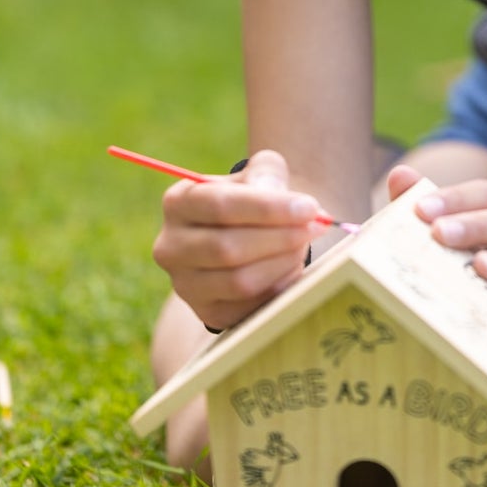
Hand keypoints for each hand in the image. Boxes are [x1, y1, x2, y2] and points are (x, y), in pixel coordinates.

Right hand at [152, 149, 327, 330]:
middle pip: (227, 248)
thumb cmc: (252, 198)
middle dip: (280, 238)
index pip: (221, 206)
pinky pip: (248, 307)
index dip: (268, 208)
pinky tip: (292, 268)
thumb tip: (291, 204)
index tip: (309, 208)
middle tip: (316, 228)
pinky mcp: (207, 313)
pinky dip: (277, 288)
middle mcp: (171, 246)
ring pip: (238, 281)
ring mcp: (185, 284)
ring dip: (281, 263)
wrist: (242, 234)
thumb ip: (270, 175)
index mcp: (178, 203)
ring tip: (303, 245)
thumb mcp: (258, 173)